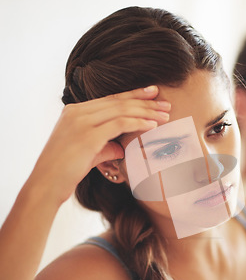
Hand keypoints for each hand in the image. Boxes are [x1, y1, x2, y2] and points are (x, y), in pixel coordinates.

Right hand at [27, 85, 168, 204]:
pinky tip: (153, 125)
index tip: (152, 94)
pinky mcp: (87, 136)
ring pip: (121, 109)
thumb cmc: (65, 172)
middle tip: (166, 103)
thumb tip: (121, 148)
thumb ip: (104, 146)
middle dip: (145, 102)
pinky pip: (120, 124)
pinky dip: (139, 123)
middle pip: (118, 101)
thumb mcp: (88, 153)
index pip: (110, 100)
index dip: (133, 95)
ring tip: (165, 115)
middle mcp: (76, 112)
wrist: (45, 185)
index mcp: (74, 112)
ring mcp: (81, 122)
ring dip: (146, 111)